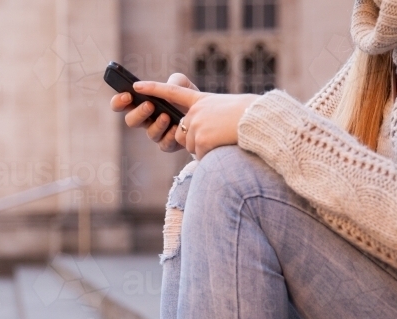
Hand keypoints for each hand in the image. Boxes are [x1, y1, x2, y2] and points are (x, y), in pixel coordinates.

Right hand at [110, 73, 197, 152]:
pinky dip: (170, 136)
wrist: (207, 113)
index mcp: (142, 103)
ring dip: (157, 124)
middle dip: (138, 113)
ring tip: (166, 116)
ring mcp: (157, 133)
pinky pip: (164, 144)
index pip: (121, 104)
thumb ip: (173, 81)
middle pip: (130, 121)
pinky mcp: (168, 144)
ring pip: (149, 133)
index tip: (127, 96)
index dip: (119, 101)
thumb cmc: (189, 96)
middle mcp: (146, 120)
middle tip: (149, 105)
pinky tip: (176, 127)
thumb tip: (164, 88)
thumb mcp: (182, 83)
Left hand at [131, 81, 260, 158]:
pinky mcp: (200, 139)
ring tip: (222, 137)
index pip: (172, 92)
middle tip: (217, 133)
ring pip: (191, 146)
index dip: (153, 88)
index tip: (137, 85)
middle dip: (197, 140)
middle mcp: (194, 111)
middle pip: (183, 133)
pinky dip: (211, 155)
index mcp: (201, 100)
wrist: (260, 121)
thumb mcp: (223, 111)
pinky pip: (200, 155)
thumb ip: (203, 120)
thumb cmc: (247, 117)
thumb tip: (192, 141)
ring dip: (205, 148)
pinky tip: (222, 145)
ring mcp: (196, 124)